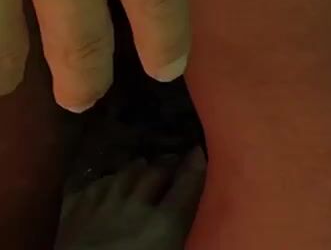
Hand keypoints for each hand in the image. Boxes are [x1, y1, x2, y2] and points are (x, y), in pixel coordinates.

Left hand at [55, 146, 206, 248]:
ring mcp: (101, 205)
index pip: (187, 184)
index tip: (199, 153)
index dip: (196, 165)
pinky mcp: (72, 212)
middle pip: (155, 172)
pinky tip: (107, 183)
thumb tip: (181, 226)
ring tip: (142, 168)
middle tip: (172, 166)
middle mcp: (135, 205)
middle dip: (166, 166)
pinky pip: (92, 185)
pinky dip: (103, 182)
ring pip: (124, 173)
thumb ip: (178, 237)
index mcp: (164, 224)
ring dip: (136, 170)